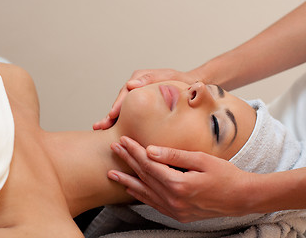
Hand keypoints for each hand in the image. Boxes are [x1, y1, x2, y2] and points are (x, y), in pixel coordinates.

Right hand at [93, 69, 197, 129]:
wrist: (194, 86)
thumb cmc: (184, 81)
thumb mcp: (169, 77)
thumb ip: (151, 78)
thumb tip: (130, 85)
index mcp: (140, 78)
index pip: (125, 92)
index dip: (118, 104)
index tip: (112, 115)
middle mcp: (136, 86)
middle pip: (120, 101)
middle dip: (110, 115)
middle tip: (100, 126)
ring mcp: (138, 96)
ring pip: (123, 108)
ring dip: (112, 119)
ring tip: (101, 130)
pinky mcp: (142, 106)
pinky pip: (130, 113)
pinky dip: (122, 121)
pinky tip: (114, 131)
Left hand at [108, 136, 257, 222]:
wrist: (242, 198)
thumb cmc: (226, 175)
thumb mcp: (202, 160)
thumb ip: (174, 155)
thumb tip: (150, 150)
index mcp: (179, 185)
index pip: (149, 164)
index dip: (135, 151)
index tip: (124, 140)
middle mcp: (174, 200)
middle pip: (144, 177)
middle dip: (127, 161)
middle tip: (114, 149)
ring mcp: (175, 210)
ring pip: (145, 192)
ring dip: (128, 181)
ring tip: (112, 173)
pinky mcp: (178, 214)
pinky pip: (153, 204)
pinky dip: (140, 195)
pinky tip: (131, 189)